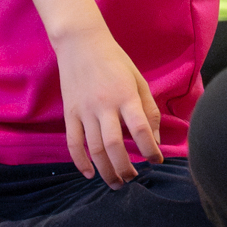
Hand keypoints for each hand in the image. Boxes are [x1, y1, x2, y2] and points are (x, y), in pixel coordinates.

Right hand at [53, 27, 161, 186]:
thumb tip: (155, 140)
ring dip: (106, 170)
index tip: (156, 160)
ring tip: (116, 183)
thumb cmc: (115, 61)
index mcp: (125, 95)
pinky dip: (80, 161)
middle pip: (114, 145)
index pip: (140, 129)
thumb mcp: (138, 79)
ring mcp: (84, 110)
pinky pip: (73, 142)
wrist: (80, 43)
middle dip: (125, 168)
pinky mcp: (69, 112)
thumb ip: (149, 109)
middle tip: (133, 179)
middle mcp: (104, 105)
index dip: (150, 150)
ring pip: (94, 148)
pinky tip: (89, 174)